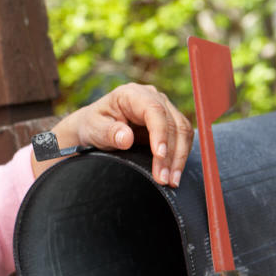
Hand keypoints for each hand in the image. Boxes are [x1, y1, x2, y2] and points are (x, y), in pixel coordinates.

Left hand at [31, 83, 192, 186]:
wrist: (94, 127)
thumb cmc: (92, 125)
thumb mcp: (94, 129)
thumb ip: (109, 132)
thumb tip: (126, 138)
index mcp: (132, 94)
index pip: (154, 110)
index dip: (160, 133)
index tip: (159, 155)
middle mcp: (152, 97)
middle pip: (173, 123)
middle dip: (171, 153)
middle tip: (165, 178)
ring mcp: (163, 108)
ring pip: (182, 132)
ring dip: (179, 158)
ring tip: (171, 181)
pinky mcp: (169, 122)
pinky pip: (182, 138)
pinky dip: (180, 156)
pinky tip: (174, 173)